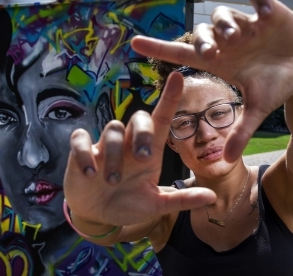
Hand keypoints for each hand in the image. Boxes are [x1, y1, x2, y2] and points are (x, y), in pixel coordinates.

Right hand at [63, 72, 215, 227]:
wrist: (98, 214)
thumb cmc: (129, 204)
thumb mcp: (156, 204)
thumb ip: (181, 199)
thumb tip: (212, 196)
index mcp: (149, 152)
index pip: (161, 119)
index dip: (170, 98)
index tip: (178, 77)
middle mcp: (129, 143)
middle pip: (138, 117)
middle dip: (143, 133)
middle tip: (143, 158)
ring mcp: (105, 146)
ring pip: (112, 129)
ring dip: (114, 155)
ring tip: (112, 181)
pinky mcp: (81, 152)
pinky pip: (80, 139)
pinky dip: (84, 153)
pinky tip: (89, 173)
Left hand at [131, 0, 292, 161]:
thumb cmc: (274, 86)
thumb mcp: (258, 109)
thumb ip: (242, 131)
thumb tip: (228, 161)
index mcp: (220, 61)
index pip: (182, 53)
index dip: (158, 48)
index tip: (134, 43)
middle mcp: (228, 42)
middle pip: (202, 33)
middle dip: (203, 39)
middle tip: (213, 50)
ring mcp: (247, 25)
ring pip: (223, 14)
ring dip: (226, 23)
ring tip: (240, 36)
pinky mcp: (268, 12)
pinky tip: (265, 12)